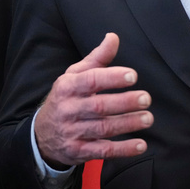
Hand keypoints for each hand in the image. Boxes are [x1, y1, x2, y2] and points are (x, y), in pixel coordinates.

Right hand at [34, 33, 152, 168]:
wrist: (42, 134)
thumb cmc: (65, 98)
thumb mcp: (74, 75)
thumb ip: (97, 58)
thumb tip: (113, 37)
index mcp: (68, 87)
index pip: (90, 81)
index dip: (112, 78)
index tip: (133, 76)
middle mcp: (68, 109)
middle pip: (99, 106)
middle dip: (125, 102)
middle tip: (146, 98)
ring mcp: (72, 132)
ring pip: (103, 129)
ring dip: (128, 124)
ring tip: (148, 118)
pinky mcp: (78, 151)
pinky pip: (103, 151)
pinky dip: (123, 149)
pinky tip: (141, 144)